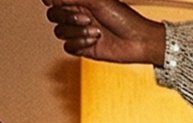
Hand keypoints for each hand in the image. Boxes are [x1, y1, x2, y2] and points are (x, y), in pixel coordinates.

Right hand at [46, 0, 165, 64]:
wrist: (139, 42)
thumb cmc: (125, 19)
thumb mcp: (98, 1)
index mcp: (80, 2)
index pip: (54, 0)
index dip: (54, 2)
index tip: (61, 2)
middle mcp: (78, 16)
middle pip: (53, 15)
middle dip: (69, 17)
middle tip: (89, 19)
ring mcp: (80, 32)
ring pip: (59, 32)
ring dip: (78, 32)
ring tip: (96, 32)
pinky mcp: (84, 48)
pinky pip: (68, 47)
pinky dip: (80, 44)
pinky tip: (95, 41)